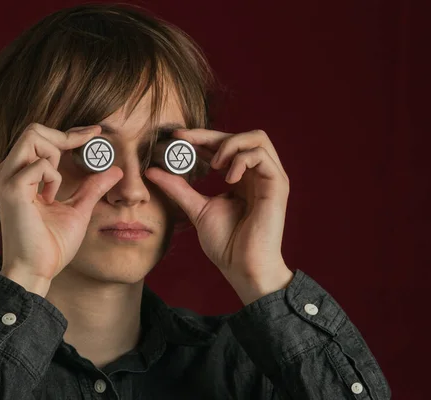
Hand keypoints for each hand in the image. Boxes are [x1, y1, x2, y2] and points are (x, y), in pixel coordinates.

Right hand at [0, 123, 122, 293]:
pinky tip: (49, 200)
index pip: (40, 138)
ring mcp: (7, 178)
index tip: (95, 132)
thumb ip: (92, 187)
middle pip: (34, 129)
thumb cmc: (51, 245)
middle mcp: (8, 172)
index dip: (70, 132)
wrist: (37, 270)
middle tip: (82, 157)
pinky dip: (53, 178)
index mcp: (20, 175)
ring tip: (56, 188)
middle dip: (64, 137)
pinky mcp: (12, 189)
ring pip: (33, 137)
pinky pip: (40, 165)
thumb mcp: (78, 209)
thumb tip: (114, 170)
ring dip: (55, 156)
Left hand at [145, 128, 292, 303]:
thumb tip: (152, 171)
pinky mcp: (278, 185)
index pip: (224, 146)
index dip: (201, 137)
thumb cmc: (226, 245)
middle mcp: (258, 175)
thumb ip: (178, 188)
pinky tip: (227, 178)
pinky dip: (241, 160)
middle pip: (241, 135)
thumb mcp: (196, 209)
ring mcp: (270, 178)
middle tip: (186, 141)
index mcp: (242, 179)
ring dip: (230, 144)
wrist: (243, 268)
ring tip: (213, 165)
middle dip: (211, 134)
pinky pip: (261, 156)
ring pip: (257, 138)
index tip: (176, 137)